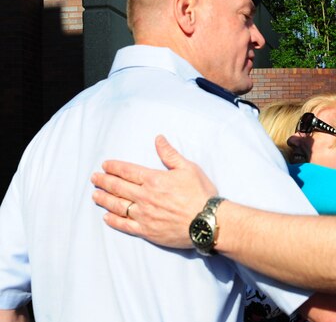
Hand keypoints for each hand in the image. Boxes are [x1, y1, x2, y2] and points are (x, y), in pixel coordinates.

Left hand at [91, 135, 216, 247]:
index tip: (105, 165)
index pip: (128, 171)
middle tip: (94, 178)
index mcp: (154, 180)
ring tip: (95, 195)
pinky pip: (125, 225)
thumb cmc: (201, 193)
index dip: (114, 167)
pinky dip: (114, 221)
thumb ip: (170, 154)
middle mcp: (145, 197)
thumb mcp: (188, 168)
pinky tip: (106, 217)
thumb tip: (158, 139)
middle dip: (104, 181)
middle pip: (118, 187)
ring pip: (117, 206)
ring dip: (104, 199)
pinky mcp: (147, 231)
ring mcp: (144, 215)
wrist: (207, 221)